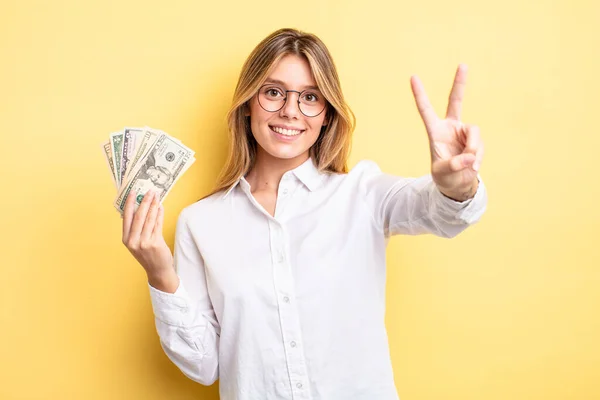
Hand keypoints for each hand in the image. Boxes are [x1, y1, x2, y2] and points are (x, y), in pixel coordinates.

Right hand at [122, 190, 173, 278]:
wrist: (157, 270)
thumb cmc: (148, 255)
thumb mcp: (136, 243)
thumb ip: (137, 228)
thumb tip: (141, 207)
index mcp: (126, 239)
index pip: (126, 218)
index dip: (130, 203)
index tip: (133, 192)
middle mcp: (133, 241)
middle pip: (139, 216)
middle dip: (144, 201)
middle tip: (149, 191)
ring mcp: (144, 242)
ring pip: (149, 219)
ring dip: (153, 205)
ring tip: (156, 196)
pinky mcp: (155, 243)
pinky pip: (158, 224)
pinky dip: (160, 214)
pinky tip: (161, 207)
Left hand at [410, 64, 483, 200]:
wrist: (458, 185)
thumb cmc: (444, 178)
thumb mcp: (442, 174)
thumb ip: (454, 165)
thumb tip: (470, 157)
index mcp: (435, 131)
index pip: (426, 110)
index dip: (420, 94)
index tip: (413, 77)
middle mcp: (450, 127)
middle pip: (456, 101)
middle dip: (460, 83)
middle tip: (463, 65)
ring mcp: (464, 132)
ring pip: (474, 132)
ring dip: (472, 149)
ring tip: (468, 164)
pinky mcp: (476, 140)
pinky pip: (480, 145)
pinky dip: (478, 157)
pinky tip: (472, 166)